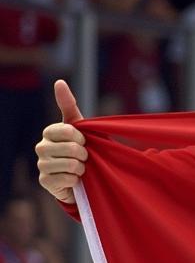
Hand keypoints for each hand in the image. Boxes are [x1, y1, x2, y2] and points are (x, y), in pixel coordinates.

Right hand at [35, 79, 85, 204]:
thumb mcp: (81, 128)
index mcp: (49, 132)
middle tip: (84, 158)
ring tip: (80, 169)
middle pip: (72, 148)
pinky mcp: (45, 181)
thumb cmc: (83, 149)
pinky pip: (67, 179)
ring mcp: (41, 164)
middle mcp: (41, 146)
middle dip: (85, 155)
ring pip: (70, 164)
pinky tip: (74, 180)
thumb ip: (69, 105)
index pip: (68, 131)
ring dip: (82, 168)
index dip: (82, 138)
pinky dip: (76, 180)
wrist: (84, 178)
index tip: (84, 142)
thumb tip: (59, 81)